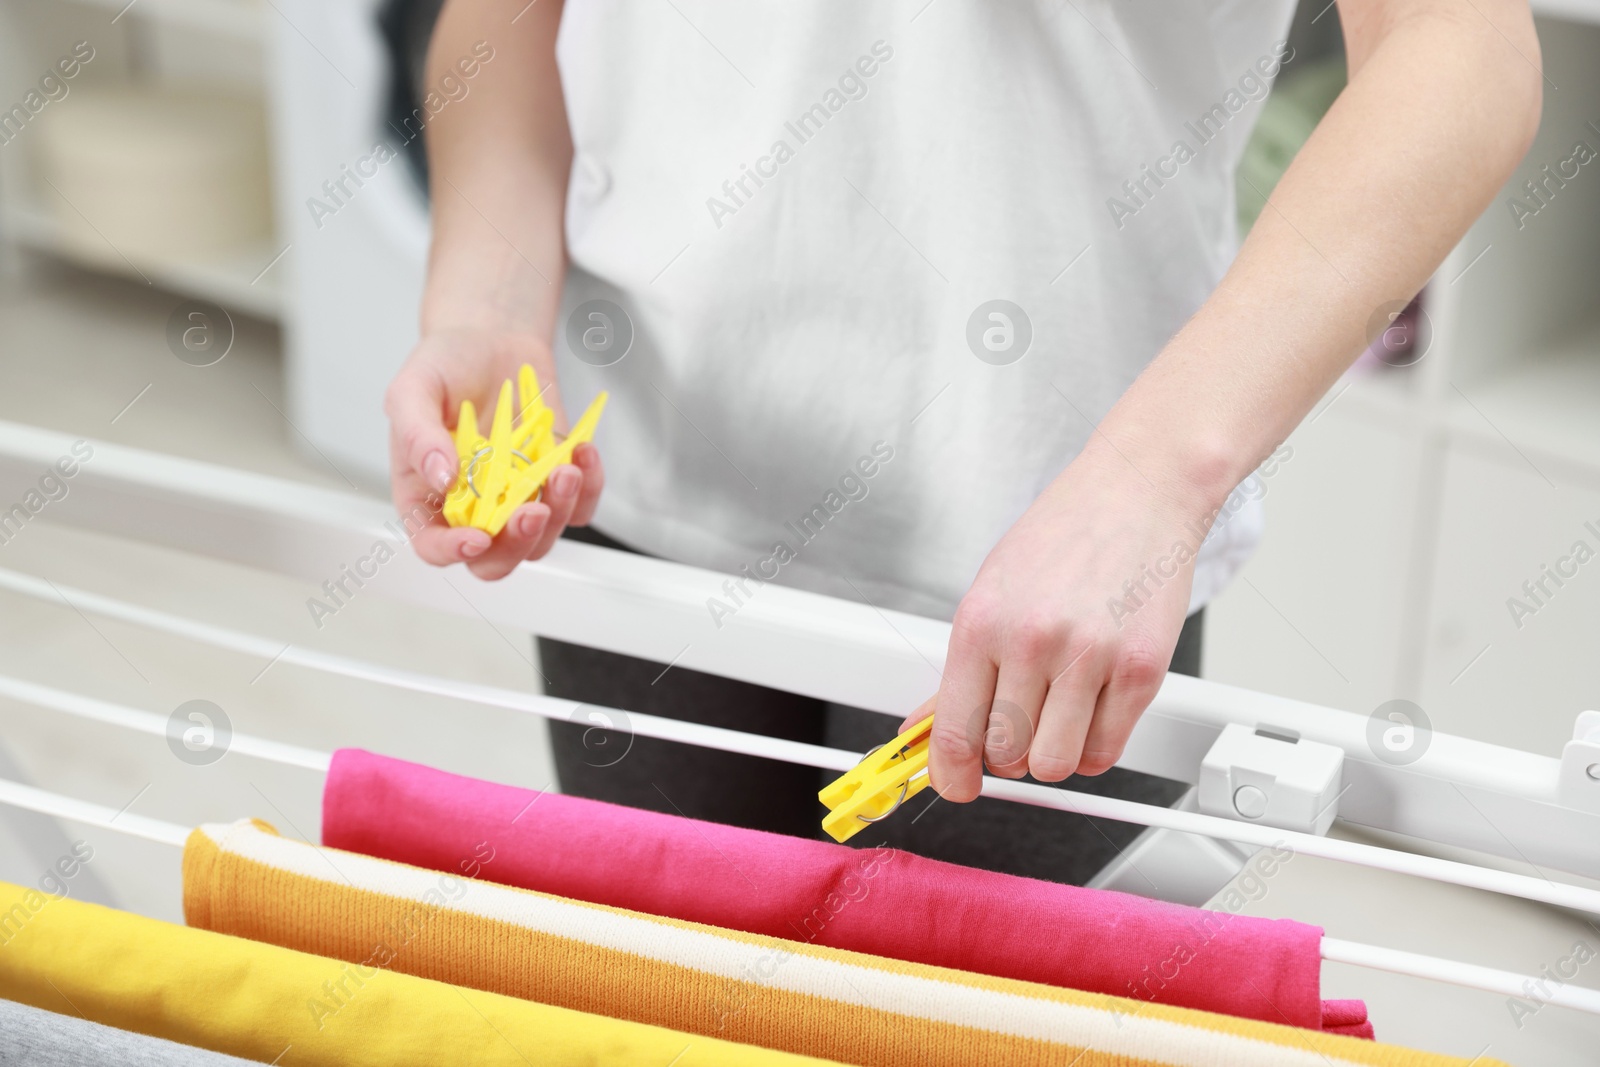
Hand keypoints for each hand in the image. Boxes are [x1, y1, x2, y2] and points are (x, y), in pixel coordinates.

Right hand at [384, 331, 603, 580]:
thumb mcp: (414, 389)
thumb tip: (442, 476)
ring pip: (542, 539)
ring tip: (565, 468)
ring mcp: (516, 499)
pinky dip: (588, 488)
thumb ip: (417, 434)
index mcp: (428, 498)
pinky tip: (582, 453)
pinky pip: (579, 507)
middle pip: (494, 560)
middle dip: (516, 545)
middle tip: (533, 511)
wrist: (490, 340)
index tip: (477, 537)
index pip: (434, 546)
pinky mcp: (554, 483)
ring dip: (559, 512)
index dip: (452, 551)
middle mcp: (473, 509)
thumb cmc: (444, 367)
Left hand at [903, 440, 1213, 801]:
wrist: (1137, 491)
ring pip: (1056, 764)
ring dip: (1054, 753)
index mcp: (982, 622)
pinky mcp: (1140, 669)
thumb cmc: (1064, 535)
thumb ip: (963, 667)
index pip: (954, 730)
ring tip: (1060, 714)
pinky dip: (1096, 745)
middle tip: (1020, 727)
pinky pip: (1107, 751)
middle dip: (1008, 756)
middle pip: (1006, 755)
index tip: (957, 784)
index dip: (951, 774)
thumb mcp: (993, 591)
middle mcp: (1032, 641)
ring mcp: (1089, 657)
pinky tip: (1093, 709)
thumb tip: (927, 727)